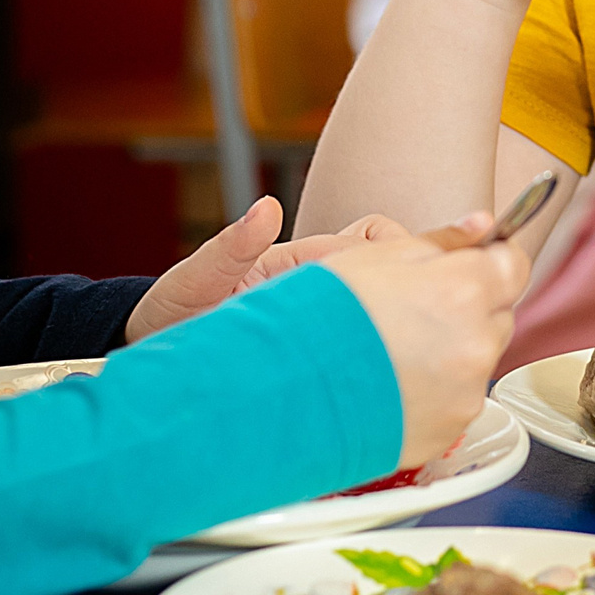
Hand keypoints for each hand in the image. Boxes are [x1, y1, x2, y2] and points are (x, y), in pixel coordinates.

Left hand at [124, 202, 418, 342]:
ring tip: (429, 345)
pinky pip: (371, 357)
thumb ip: (231, 247)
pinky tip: (410, 383)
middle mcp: (324, 289)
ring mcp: (328, 325)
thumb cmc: (174, 315)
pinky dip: (394, 362)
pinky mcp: (327, 362)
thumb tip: (265, 211)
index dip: (403, 248)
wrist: (154, 360)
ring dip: (414, 318)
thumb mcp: (196, 281)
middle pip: (398, 270)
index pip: (372, 240)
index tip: (429, 262)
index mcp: (302, 263)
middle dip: (426, 279)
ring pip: (393, 310)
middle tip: (440, 307)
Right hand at [324, 215, 531, 468]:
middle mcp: (474, 344)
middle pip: (498, 315)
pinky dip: (436, 390)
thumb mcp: (378, 256)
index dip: (493, 261)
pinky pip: (457, 400)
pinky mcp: (448, 430)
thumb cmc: (322, 315)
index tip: (475, 263)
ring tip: (396, 349)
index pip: (513, 265)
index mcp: (462, 290)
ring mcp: (464, 393)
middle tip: (418, 309)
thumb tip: (483, 226)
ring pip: (477, 359)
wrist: (281, 389)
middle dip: (469, 308)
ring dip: (452, 350)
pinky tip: (394, 381)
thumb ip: (442, 241)